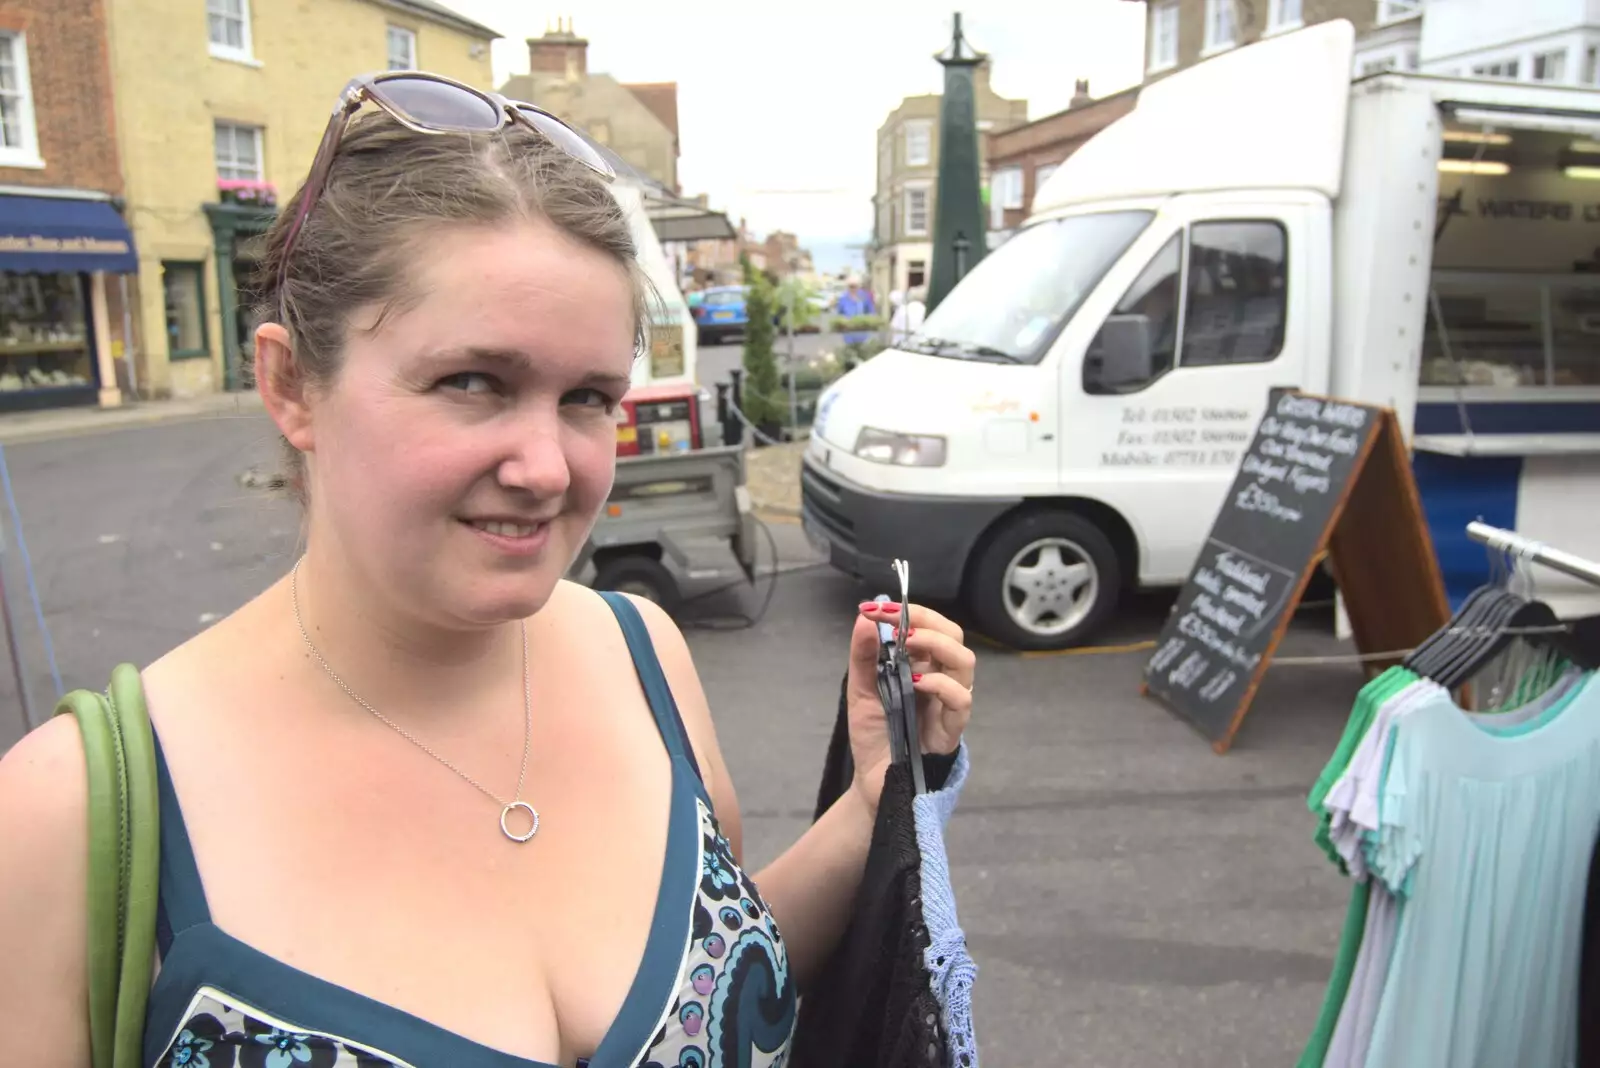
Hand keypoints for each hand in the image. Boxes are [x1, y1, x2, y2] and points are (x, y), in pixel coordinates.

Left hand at [845, 600, 974, 815]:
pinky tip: (916, 683)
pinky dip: (940, 684)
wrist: (873, 782)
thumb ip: (863, 656)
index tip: (874, 609)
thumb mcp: (860, 690)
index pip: (930, 627)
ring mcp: (948, 704)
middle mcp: (941, 679)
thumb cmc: (874, 735)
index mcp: (922, 665)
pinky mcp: (951, 730)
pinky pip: (961, 700)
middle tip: (898, 623)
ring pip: (965, 662)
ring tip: (909, 644)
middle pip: (954, 636)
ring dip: (937, 645)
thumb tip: (864, 619)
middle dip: (927, 621)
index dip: (909, 612)